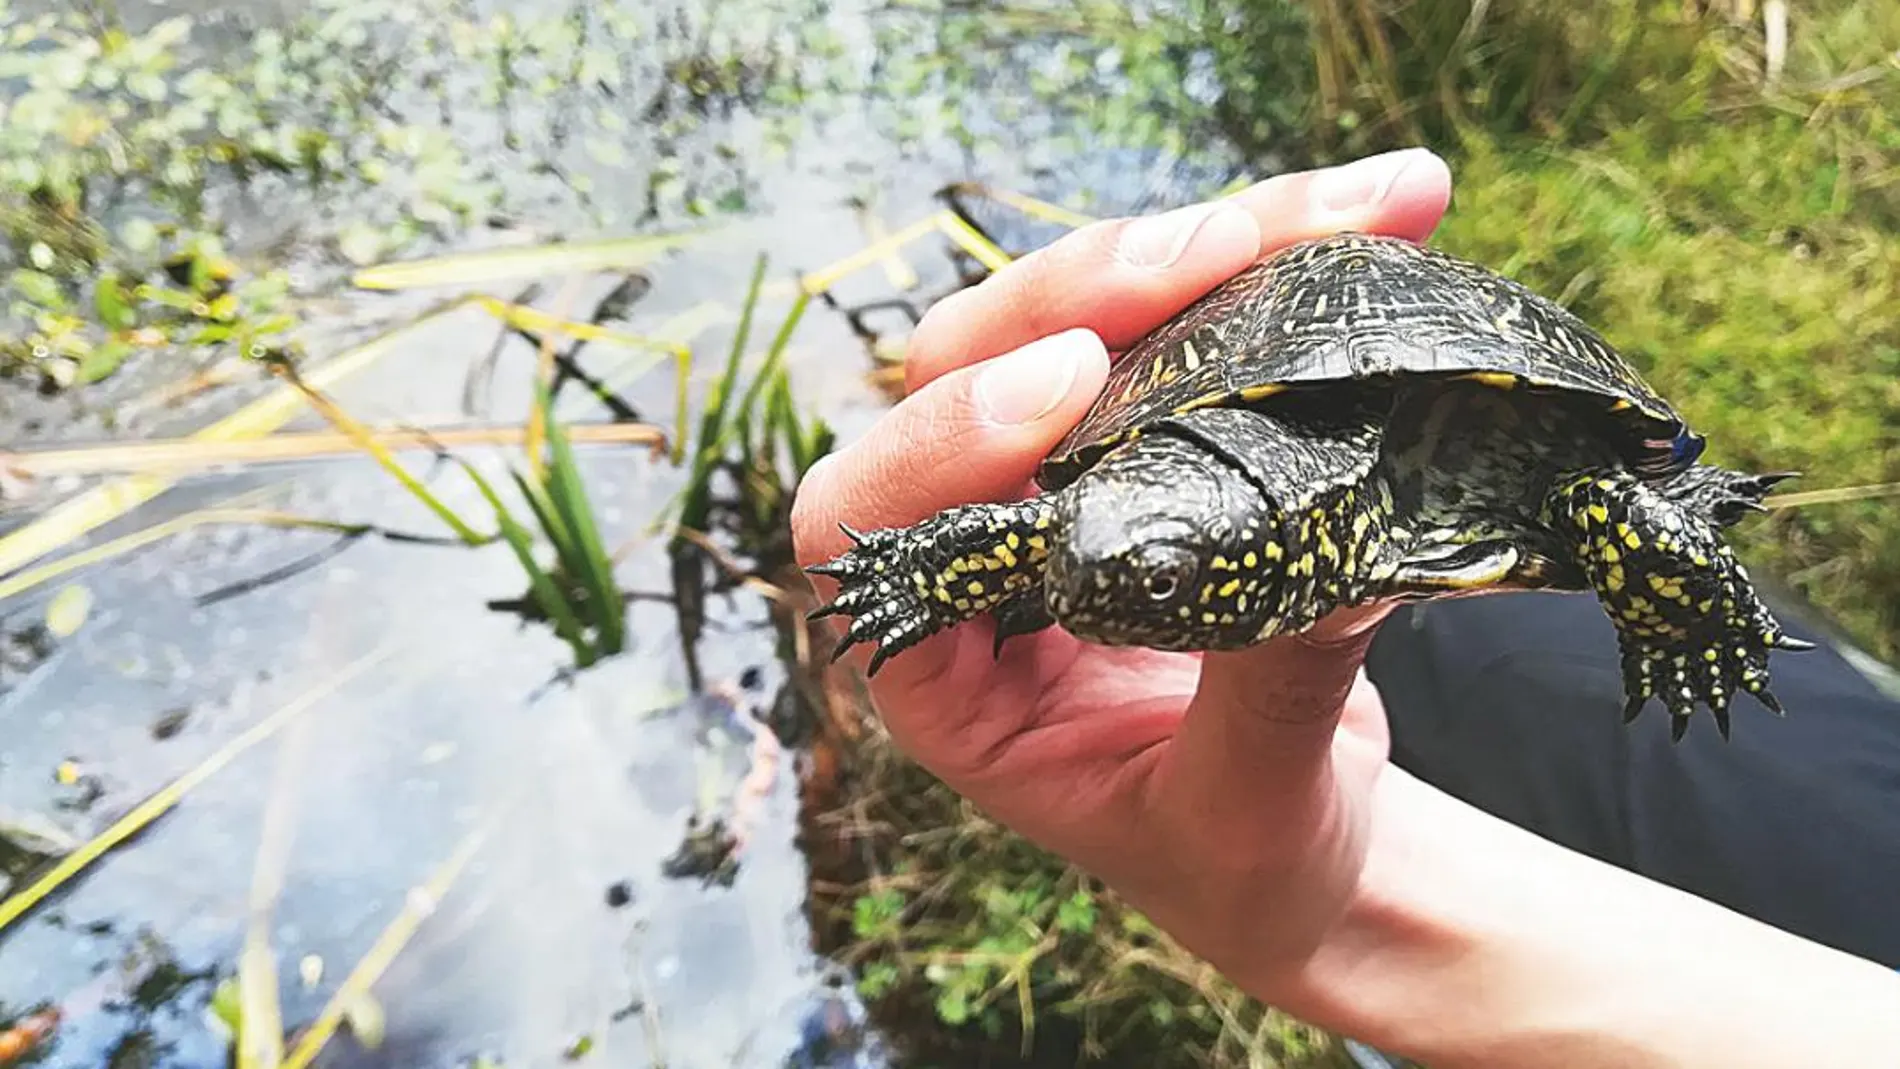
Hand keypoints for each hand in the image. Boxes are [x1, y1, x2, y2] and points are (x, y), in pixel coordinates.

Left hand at [792, 148, 1452, 985]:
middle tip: (1212, 251)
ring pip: (1088, 315)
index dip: (946, 438)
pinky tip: (1379, 212)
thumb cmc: (1237, 861)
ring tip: (1347, 207)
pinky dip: (1281, 263)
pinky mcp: (1166, 436)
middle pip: (969, 371)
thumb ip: (1263, 699)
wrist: (1310, 844)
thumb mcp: (1241, 814)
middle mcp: (986, 549)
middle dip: (1082, 294)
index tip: (1071, 384)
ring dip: (1211, 249)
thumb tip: (1332, 574)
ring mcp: (1074, 479)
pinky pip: (1195, 324)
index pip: (878, 521)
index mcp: (944, 664)